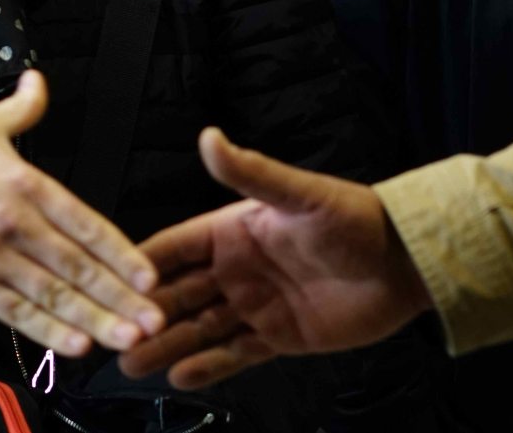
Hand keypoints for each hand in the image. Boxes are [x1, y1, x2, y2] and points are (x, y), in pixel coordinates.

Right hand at [0, 70, 162, 356]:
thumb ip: (20, 111)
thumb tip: (38, 82)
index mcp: (23, 183)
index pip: (84, 222)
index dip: (119, 253)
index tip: (149, 277)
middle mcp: (13, 223)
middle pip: (76, 266)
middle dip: (118, 297)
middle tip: (154, 321)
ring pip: (52, 295)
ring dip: (93, 320)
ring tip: (127, 340)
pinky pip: (14, 313)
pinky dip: (46, 331)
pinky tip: (74, 347)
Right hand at [117, 128, 432, 389]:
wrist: (407, 265)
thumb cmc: (356, 219)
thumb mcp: (300, 195)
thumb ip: (252, 172)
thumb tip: (210, 136)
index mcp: (231, 231)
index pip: (173, 248)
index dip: (140, 265)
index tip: (105, 280)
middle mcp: (235, 269)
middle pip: (177, 294)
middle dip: (143, 313)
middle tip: (108, 332)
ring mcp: (255, 305)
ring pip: (198, 329)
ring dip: (165, 344)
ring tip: (129, 363)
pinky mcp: (278, 337)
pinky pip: (235, 354)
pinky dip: (207, 366)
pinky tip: (180, 375)